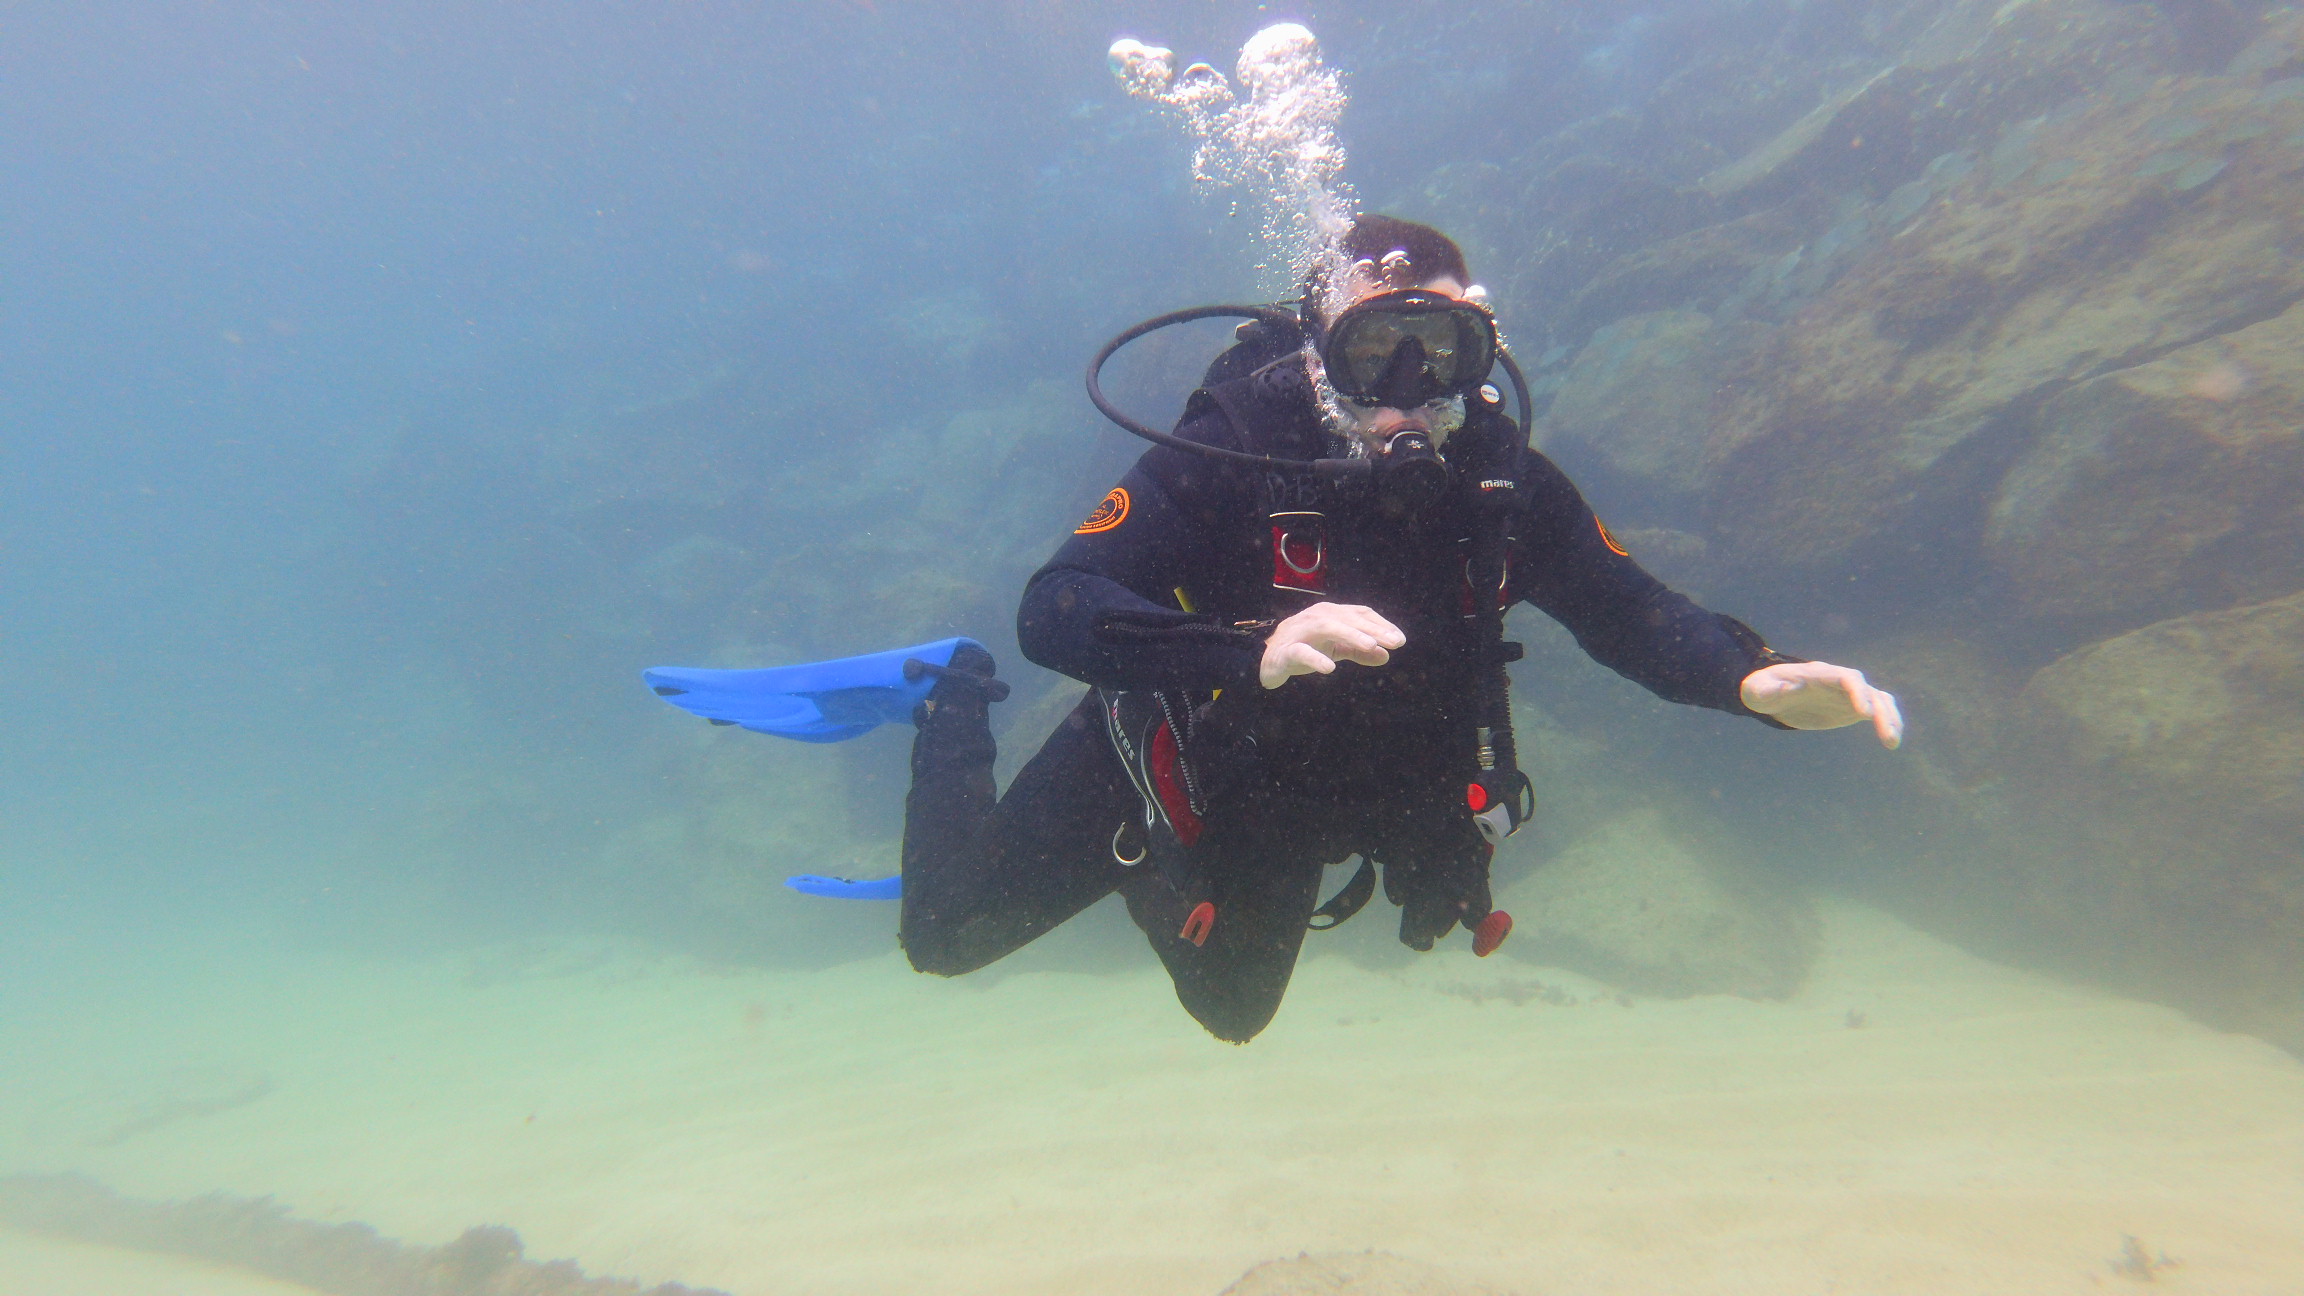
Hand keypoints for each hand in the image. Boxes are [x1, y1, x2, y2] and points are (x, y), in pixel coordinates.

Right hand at [1260, 602, 1405, 689]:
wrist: (1267, 661)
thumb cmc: (1304, 648)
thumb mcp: (1335, 649)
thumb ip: (1358, 651)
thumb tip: (1386, 656)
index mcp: (1331, 614)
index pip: (1360, 614)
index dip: (1381, 625)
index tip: (1400, 640)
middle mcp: (1317, 617)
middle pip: (1348, 618)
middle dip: (1373, 629)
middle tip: (1395, 642)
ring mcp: (1300, 631)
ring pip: (1327, 627)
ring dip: (1350, 634)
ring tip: (1369, 645)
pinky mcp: (1286, 650)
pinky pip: (1301, 652)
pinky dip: (1316, 659)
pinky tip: (1330, 669)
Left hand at [1739, 661, 1903, 748]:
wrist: (1771, 694)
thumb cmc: (1762, 690)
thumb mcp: (1757, 691)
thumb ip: (1769, 689)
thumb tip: (1789, 687)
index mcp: (1818, 674)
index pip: (1846, 678)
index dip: (1858, 692)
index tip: (1865, 713)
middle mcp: (1838, 681)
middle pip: (1867, 689)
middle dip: (1880, 710)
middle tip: (1888, 734)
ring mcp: (1847, 693)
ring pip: (1878, 700)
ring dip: (1889, 718)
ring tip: (1892, 742)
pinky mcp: (1851, 706)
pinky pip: (1876, 710)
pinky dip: (1887, 722)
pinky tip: (1891, 741)